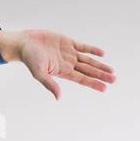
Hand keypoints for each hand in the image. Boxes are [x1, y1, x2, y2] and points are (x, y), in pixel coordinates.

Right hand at [0, 29, 115, 99]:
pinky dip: (92, 50)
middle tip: (114, 79)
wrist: (25, 43)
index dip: (94, 83)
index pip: (82, 79)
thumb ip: (50, 84)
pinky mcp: (67, 42)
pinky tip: (101, 54)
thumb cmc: (30, 59)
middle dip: (101, 75)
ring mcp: (69, 53)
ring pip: (88, 60)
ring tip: (111, 71)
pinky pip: (82, 47)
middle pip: (89, 71)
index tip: (105, 88)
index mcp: (63, 72)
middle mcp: (68, 64)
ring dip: (100, 65)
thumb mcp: (39, 73)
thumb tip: (59, 98)